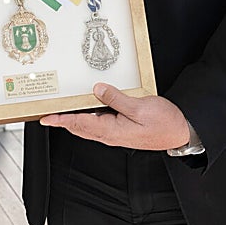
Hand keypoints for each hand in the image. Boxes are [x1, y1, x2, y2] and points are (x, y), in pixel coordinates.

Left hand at [39, 83, 189, 150]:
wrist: (180, 133)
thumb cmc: (164, 122)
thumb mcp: (141, 106)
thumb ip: (117, 99)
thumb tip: (98, 89)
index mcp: (112, 130)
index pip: (79, 123)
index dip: (61, 120)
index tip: (45, 117)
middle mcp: (110, 134)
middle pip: (79, 127)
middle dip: (62, 121)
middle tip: (47, 113)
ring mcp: (115, 134)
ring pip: (87, 126)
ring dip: (73, 119)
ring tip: (61, 110)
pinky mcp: (121, 130)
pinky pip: (98, 123)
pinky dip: (87, 117)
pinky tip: (87, 108)